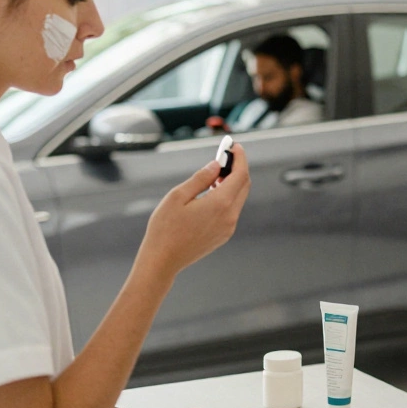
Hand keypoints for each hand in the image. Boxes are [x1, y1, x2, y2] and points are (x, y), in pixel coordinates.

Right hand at [139, 144, 251, 276]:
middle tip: (225, 157)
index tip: (235, 146)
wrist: (162, 261)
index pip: (240, 174)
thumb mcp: (178, 196)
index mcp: (220, 204)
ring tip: (215, 174)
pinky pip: (232, 210)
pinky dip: (228, 197)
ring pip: (239, 198)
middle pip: (244, 185)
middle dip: (237, 168)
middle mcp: (230, 216)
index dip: (240, 158)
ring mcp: (229, 227)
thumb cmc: (164, 229)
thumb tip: (216, 165)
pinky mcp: (224, 235)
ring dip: (232, 183)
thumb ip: (200, 178)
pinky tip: (212, 193)